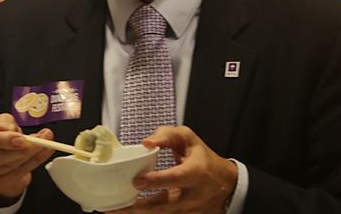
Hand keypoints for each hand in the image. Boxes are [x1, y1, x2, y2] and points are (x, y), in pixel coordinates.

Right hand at [0, 113, 53, 205]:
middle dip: (19, 149)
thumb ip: (5, 122)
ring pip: (8, 167)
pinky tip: (45, 151)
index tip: (20, 137)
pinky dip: (35, 161)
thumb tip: (10, 129)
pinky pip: (18, 173)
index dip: (2, 139)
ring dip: (31, 155)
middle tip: (38, 140)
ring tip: (46, 142)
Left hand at [109, 126, 236, 213]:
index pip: (174, 178)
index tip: (137, 181)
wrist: (226, 185)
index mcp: (195, 173)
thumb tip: (146, 142)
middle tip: (114, 208)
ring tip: (113, 212)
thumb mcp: (190, 139)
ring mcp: (188, 211)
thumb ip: (167, 135)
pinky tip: (127, 212)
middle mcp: (191, 196)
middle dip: (137, 208)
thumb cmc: (203, 159)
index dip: (155, 180)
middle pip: (162, 206)